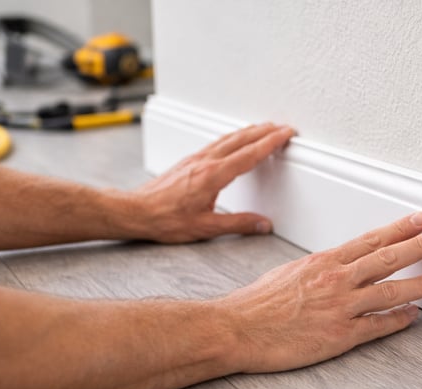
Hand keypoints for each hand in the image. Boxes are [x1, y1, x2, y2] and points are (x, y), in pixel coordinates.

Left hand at [132, 123, 293, 242]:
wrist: (137, 211)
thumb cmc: (165, 219)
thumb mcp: (206, 227)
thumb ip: (238, 225)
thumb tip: (262, 224)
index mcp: (213, 176)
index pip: (249, 155)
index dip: (270, 143)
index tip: (285, 134)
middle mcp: (205, 161)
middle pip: (241, 139)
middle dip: (264, 131)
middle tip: (282, 128)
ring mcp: (196, 158)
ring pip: (228, 137)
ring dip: (249, 131)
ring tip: (264, 129)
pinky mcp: (189, 160)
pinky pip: (217, 142)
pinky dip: (233, 137)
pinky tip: (235, 140)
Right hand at [219, 212, 421, 372]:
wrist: (238, 328)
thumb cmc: (258, 302)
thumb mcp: (290, 271)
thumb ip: (319, 268)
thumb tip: (337, 265)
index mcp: (324, 261)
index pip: (371, 240)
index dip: (399, 229)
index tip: (420, 221)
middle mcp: (337, 280)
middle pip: (388, 258)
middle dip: (420, 246)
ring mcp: (340, 307)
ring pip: (390, 290)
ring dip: (421, 283)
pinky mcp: (339, 335)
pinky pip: (377, 325)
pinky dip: (398, 319)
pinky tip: (413, 314)